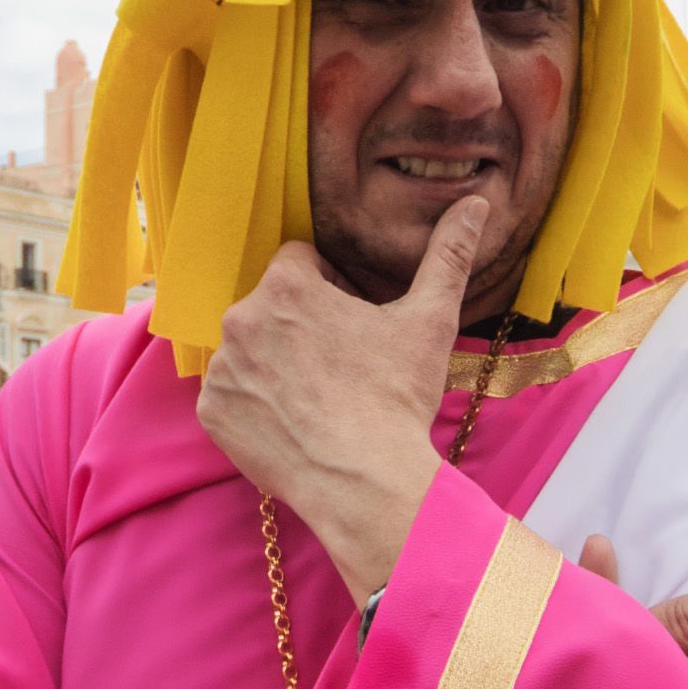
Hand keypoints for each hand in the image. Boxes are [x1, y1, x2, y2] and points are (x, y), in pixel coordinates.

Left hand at [197, 196, 489, 599]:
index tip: (353, 324)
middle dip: (301, 326)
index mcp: (286, 285)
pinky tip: (293, 423)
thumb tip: (475, 204)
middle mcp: (241, 318)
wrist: (366, 484)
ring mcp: (223, 368)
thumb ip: (447, 255)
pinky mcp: (212, 412)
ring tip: (318, 398)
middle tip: (340, 367)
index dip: (332, 288)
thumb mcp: (430, 320)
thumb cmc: (397, 399)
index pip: (301, 262)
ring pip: (251, 350)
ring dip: (276, 364)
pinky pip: (231, 396)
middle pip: (272, 306)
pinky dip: (255, 406)